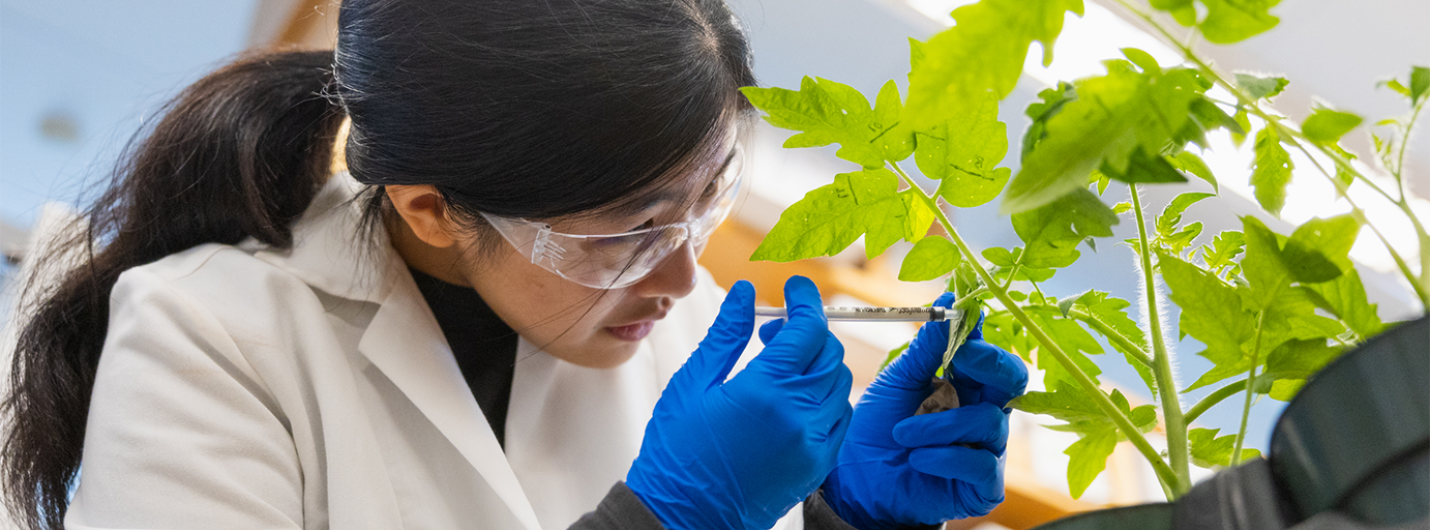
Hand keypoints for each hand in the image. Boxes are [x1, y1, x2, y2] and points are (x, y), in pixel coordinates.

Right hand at [626, 277, 853, 529]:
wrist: (684, 520)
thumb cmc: (678, 455)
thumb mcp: (693, 385)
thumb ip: (725, 334)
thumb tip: (744, 292)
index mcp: (765, 392)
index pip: (807, 329)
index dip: (805, 300)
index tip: (795, 286)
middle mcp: (799, 417)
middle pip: (828, 352)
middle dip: (808, 330)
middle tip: (774, 330)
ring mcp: (814, 444)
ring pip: (840, 383)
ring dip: (818, 363)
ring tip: (779, 365)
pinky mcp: (818, 465)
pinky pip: (841, 417)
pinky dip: (826, 396)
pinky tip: (794, 397)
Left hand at [819, 292, 1028, 529]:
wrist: (856, 480)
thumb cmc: (877, 427)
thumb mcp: (898, 380)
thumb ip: (927, 346)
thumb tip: (950, 299)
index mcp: (964, 382)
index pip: (989, 353)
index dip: (981, 335)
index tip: (964, 319)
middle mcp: (981, 410)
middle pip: (1013, 380)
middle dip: (992, 364)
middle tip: (963, 357)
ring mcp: (985, 448)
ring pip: (990, 421)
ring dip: (942, 425)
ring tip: (903, 433)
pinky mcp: (982, 485)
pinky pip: (982, 463)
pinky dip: (946, 457)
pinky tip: (917, 458)